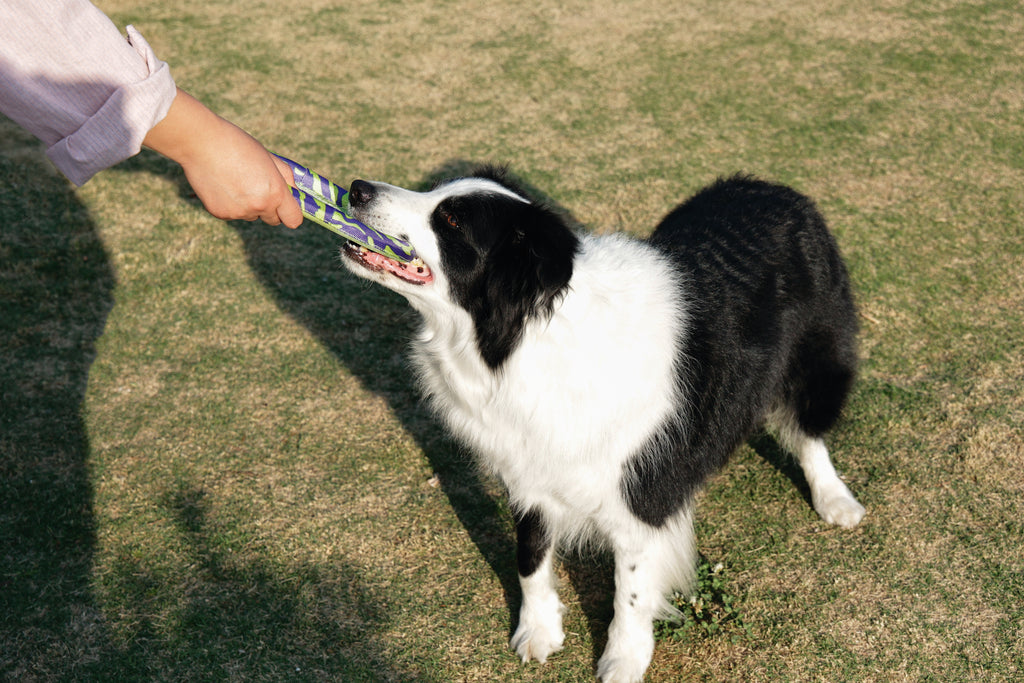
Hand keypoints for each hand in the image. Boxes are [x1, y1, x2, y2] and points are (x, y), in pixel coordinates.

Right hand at [143, 88, 302, 227]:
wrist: (202, 143)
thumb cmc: (238, 145)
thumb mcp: (269, 158)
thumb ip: (285, 177)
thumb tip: (295, 191)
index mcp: (276, 192)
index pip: (293, 220)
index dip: (291, 213)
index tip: (287, 207)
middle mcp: (259, 206)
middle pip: (273, 220)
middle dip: (270, 208)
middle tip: (258, 187)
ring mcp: (239, 212)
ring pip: (251, 215)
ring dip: (248, 204)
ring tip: (235, 180)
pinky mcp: (220, 214)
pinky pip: (232, 213)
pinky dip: (230, 203)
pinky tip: (222, 184)